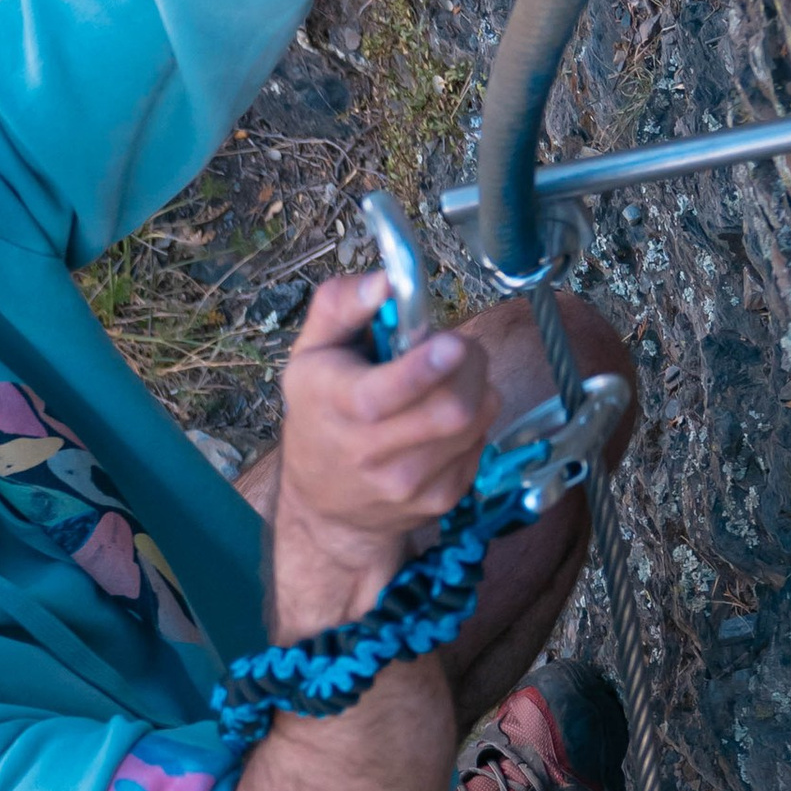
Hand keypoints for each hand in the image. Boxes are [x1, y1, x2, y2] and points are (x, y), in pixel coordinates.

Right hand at [270, 272, 493, 625]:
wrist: (325, 508)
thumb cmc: (319, 416)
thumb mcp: (310, 354)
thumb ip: (342, 305)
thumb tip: (386, 282)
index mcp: (334, 405)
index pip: (380, 396)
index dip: (422, 369)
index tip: (451, 344)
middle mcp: (370, 452)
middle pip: (451, 408)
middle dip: (470, 365)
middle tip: (456, 351)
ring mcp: (408, 482)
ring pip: (475, 422)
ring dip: (475, 390)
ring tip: (447, 385)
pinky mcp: (440, 499)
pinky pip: (480, 444)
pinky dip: (473, 424)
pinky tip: (443, 422)